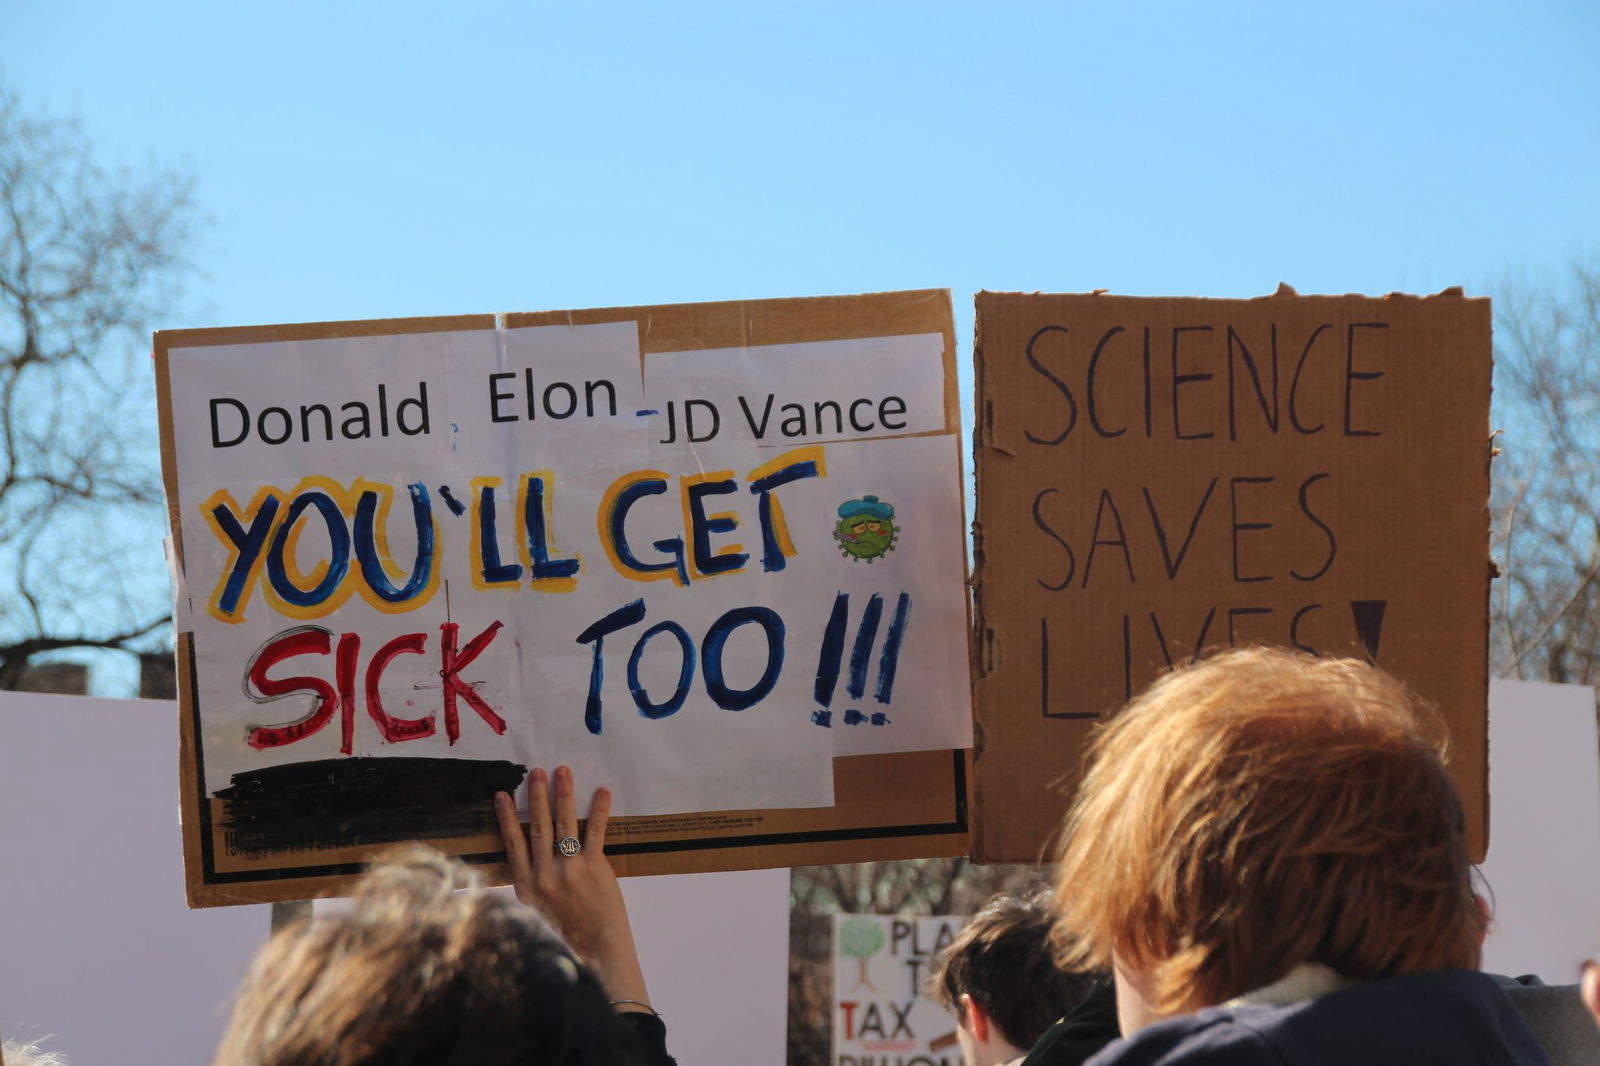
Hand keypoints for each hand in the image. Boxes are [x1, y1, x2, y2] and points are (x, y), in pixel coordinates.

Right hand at [496, 766, 651, 1010]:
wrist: (596, 947)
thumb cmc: (567, 928)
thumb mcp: (537, 907)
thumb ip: (533, 880)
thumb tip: (530, 852)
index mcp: (526, 886)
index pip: (513, 843)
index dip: (508, 817)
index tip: (503, 794)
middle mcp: (544, 875)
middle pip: (538, 827)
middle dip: (537, 796)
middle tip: (536, 771)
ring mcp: (569, 870)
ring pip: (564, 824)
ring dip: (563, 795)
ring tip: (562, 772)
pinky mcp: (594, 867)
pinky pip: (595, 832)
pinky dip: (599, 810)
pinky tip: (602, 792)